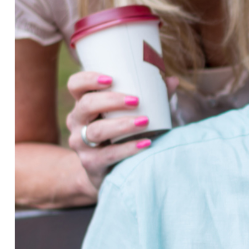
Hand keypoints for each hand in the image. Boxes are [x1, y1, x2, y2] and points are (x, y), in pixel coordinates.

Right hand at [66, 71, 179, 190]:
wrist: (108, 170)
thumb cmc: (121, 133)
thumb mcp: (131, 113)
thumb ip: (151, 96)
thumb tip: (173, 80)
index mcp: (84, 103)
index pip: (75, 85)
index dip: (88, 79)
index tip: (111, 79)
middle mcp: (76, 121)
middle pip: (86, 105)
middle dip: (111, 101)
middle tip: (136, 100)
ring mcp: (80, 143)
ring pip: (95, 131)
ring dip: (121, 125)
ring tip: (144, 121)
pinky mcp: (90, 163)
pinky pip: (107, 155)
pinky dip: (128, 148)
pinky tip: (145, 143)